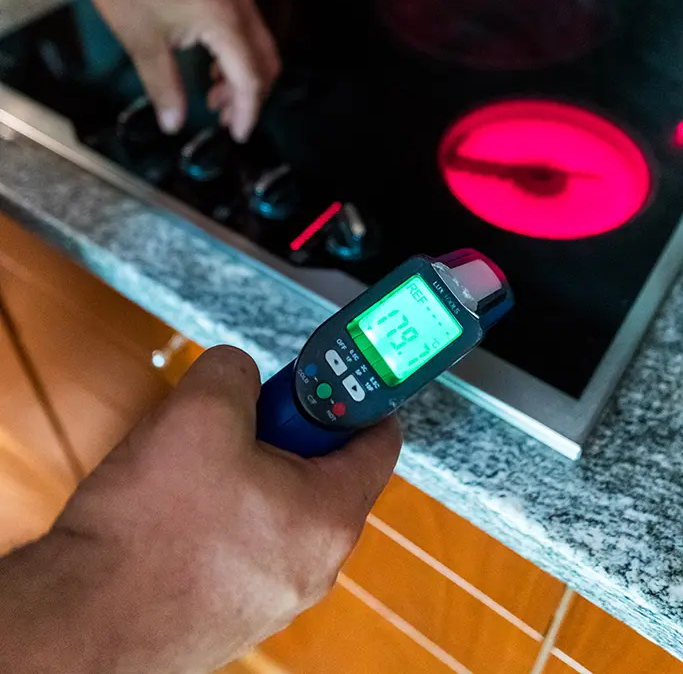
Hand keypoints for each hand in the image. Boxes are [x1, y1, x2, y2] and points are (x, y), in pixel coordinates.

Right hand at [37, 347, 400, 673]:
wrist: (81, 626)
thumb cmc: (150, 528)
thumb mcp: (200, 409)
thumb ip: (235, 371)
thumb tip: (239, 374)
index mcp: (328, 517)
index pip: (378, 439)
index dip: (352, 393)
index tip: (322, 374)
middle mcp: (313, 565)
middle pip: (318, 469)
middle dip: (276, 430)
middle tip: (235, 415)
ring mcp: (271, 594)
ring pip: (271, 502)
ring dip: (237, 469)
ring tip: (187, 464)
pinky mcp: (230, 609)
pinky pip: (239, 539)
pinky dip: (214, 511)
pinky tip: (168, 506)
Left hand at [83, 0, 280, 141]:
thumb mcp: (142, 43)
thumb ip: (164, 87)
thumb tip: (173, 124)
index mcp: (223, 18)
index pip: (250, 76)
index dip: (247, 110)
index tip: (236, 135)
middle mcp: (240, 3)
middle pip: (265, 61)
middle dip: (251, 96)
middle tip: (225, 120)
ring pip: (259, 44)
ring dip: (244, 76)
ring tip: (214, 99)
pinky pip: (248, 27)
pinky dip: (238, 54)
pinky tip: (213, 68)